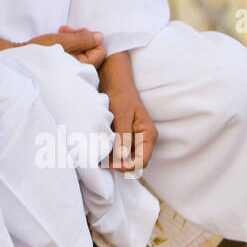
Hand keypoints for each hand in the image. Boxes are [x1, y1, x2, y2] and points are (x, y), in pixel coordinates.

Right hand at [0, 26, 105, 67]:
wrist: (15, 59)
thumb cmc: (37, 52)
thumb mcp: (61, 42)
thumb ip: (82, 40)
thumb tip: (100, 37)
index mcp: (80, 70)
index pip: (99, 53)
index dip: (91, 38)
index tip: (78, 31)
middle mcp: (78, 74)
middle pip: (91, 52)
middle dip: (82, 37)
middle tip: (67, 29)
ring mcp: (70, 72)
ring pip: (81, 52)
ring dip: (74, 39)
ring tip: (61, 31)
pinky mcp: (62, 69)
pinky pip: (73, 56)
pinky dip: (68, 45)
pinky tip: (58, 37)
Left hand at [98, 51, 156, 170]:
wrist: (113, 79)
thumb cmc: (120, 94)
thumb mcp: (122, 115)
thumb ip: (123, 137)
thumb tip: (122, 158)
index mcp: (148, 135)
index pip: (142, 162)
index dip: (128, 167)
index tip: (112, 165)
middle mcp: (143, 139)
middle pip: (133, 162)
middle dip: (119, 165)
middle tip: (101, 161)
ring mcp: (133, 138)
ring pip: (124, 158)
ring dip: (112, 159)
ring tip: (98, 155)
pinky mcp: (123, 135)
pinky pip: (118, 150)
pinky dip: (109, 152)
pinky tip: (98, 148)